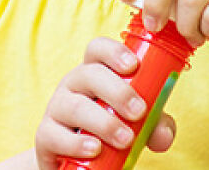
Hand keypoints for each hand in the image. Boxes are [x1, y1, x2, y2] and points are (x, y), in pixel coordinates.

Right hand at [34, 37, 176, 169]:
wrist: (79, 161)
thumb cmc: (111, 131)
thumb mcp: (136, 124)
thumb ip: (154, 124)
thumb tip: (163, 133)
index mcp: (96, 72)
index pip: (98, 49)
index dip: (114, 52)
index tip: (134, 66)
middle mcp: (73, 84)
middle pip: (90, 75)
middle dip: (118, 92)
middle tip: (139, 112)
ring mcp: (56, 108)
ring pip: (75, 106)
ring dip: (103, 123)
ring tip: (125, 139)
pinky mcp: (45, 135)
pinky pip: (55, 135)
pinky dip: (76, 143)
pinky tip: (95, 149)